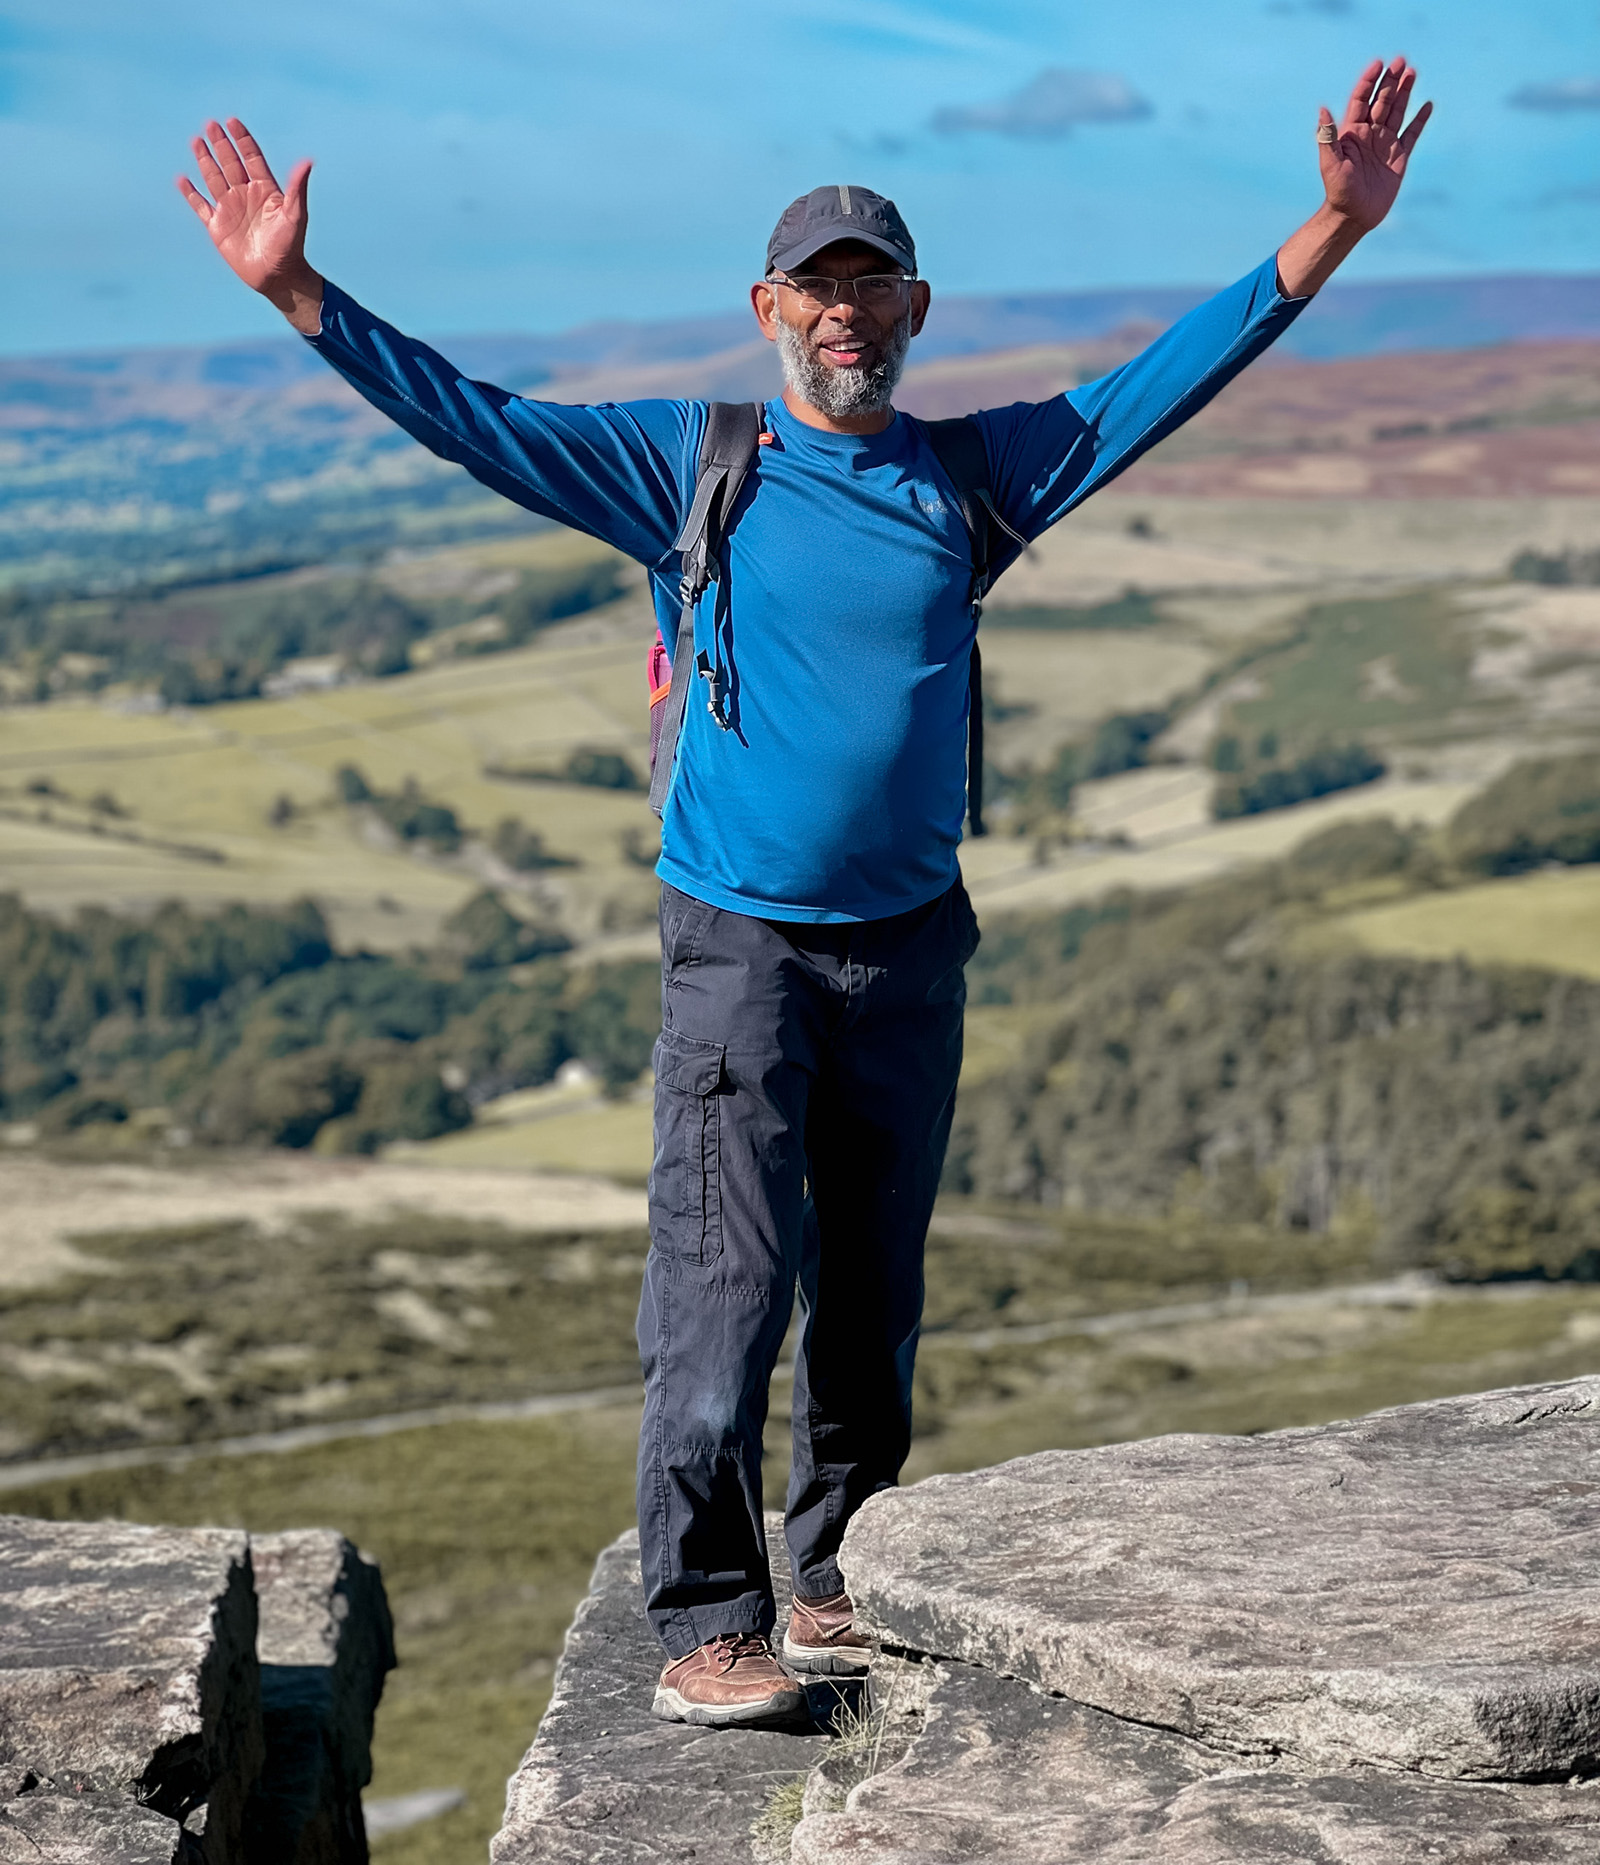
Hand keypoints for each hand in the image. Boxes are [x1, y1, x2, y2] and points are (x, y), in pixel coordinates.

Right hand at [177, 119, 322, 332]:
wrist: (279, 278)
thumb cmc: (291, 247)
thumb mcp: (295, 215)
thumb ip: (298, 188)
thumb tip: (307, 161)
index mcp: (265, 190)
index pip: (252, 158)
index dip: (242, 139)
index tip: (232, 121)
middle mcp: (246, 196)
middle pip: (230, 163)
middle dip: (221, 144)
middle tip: (210, 124)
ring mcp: (230, 209)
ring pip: (214, 178)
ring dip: (205, 160)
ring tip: (197, 141)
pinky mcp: (217, 226)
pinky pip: (200, 205)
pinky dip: (190, 193)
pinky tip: (183, 179)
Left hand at [1318, 57, 1431, 232]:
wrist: (1353, 216)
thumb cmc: (1338, 191)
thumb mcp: (1331, 163)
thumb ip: (1327, 136)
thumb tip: (1322, 109)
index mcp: (1352, 133)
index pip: (1360, 100)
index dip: (1369, 82)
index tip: (1378, 64)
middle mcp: (1369, 134)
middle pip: (1381, 101)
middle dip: (1390, 81)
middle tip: (1400, 61)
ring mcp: (1385, 144)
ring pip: (1397, 112)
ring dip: (1404, 92)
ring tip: (1412, 72)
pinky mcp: (1399, 157)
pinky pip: (1412, 134)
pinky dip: (1419, 120)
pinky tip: (1427, 105)